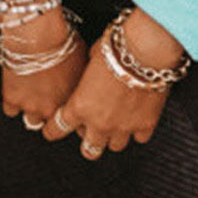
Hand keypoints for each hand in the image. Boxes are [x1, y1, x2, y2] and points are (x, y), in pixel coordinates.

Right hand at [0, 3, 87, 128]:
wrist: (37, 35)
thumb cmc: (62, 41)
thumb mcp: (83, 60)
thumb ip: (83, 78)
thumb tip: (88, 78)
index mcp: (72, 101)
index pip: (73, 122)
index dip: (71, 115)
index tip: (69, 110)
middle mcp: (52, 108)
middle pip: (52, 125)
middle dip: (51, 113)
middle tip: (50, 99)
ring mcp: (31, 106)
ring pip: (31, 120)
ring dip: (33, 109)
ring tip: (34, 94)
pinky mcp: (12, 99)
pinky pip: (11, 110)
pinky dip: (13, 101)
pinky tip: (18, 90)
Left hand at [41, 5, 185, 159]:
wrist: (145, 49)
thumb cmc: (116, 47)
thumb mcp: (91, 57)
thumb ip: (87, 73)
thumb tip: (90, 71)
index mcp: (80, 105)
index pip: (58, 127)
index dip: (53, 130)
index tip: (51, 131)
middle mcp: (100, 122)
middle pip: (89, 149)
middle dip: (88, 143)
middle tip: (90, 134)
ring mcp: (124, 126)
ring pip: (115, 146)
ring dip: (114, 136)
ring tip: (116, 124)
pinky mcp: (145, 123)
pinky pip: (140, 137)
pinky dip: (138, 130)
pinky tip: (137, 118)